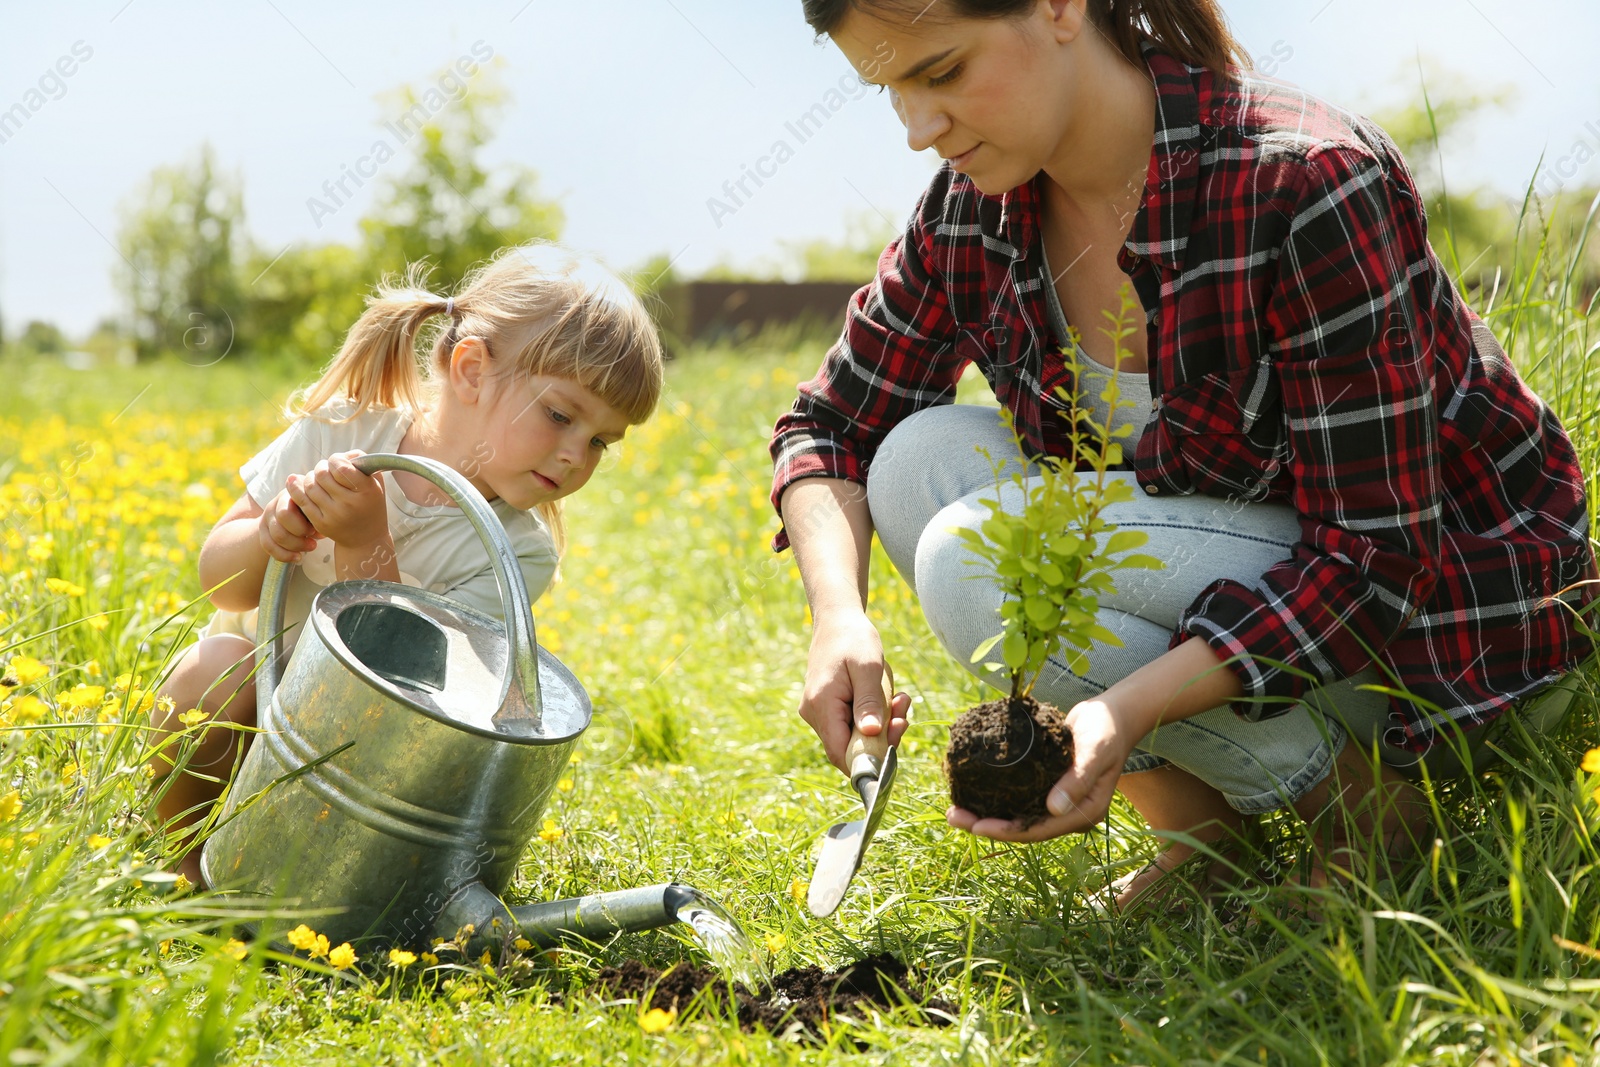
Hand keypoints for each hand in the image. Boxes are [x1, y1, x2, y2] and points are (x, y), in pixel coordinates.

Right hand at [258, 491, 319, 562]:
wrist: (293, 516)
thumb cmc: (312, 512)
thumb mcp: (317, 510)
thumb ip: (318, 517)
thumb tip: (320, 533)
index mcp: (291, 495)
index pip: (288, 512)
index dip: (302, 526)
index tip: (315, 531)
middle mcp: (275, 504)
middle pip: (282, 522)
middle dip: (300, 534)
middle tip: (314, 542)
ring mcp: (267, 517)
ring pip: (276, 536)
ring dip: (296, 546)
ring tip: (310, 547)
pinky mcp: (262, 531)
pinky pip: (268, 546)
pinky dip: (284, 555)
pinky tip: (298, 557)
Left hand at [284, 451, 387, 548]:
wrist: (366, 538)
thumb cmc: (370, 503)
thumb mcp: (375, 482)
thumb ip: (361, 462)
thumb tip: (340, 455)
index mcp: (367, 491)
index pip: (340, 467)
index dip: (334, 460)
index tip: (337, 463)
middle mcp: (350, 504)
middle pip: (322, 474)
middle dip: (321, 468)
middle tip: (325, 471)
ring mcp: (334, 515)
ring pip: (310, 486)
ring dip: (311, 478)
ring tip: (318, 480)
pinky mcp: (321, 523)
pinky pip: (301, 500)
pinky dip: (296, 488)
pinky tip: (295, 481)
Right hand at [797, 612, 911, 773]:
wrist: (837, 620)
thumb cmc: (853, 639)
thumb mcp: (868, 667)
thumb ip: (869, 702)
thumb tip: (871, 734)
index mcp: (821, 704)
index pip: (840, 753)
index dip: (867, 762)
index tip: (894, 748)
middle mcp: (814, 713)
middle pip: (848, 747)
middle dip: (881, 738)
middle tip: (904, 716)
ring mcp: (818, 712)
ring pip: (852, 736)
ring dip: (881, 725)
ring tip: (900, 700)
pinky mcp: (827, 709)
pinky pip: (851, 724)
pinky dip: (872, 716)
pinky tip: (889, 698)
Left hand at [946, 696, 1145, 842]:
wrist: (1111, 715)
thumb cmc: (1106, 731)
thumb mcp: (1094, 751)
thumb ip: (1076, 779)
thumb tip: (1053, 809)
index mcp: (1082, 813)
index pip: (1038, 830)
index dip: (1005, 831)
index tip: (976, 827)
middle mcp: (1067, 814)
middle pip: (1022, 828)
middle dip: (986, 826)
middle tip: (952, 816)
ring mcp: (1057, 802)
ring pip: (1016, 815)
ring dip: (986, 814)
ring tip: (954, 809)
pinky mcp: (1046, 787)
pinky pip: (1017, 798)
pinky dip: (994, 797)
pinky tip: (971, 791)